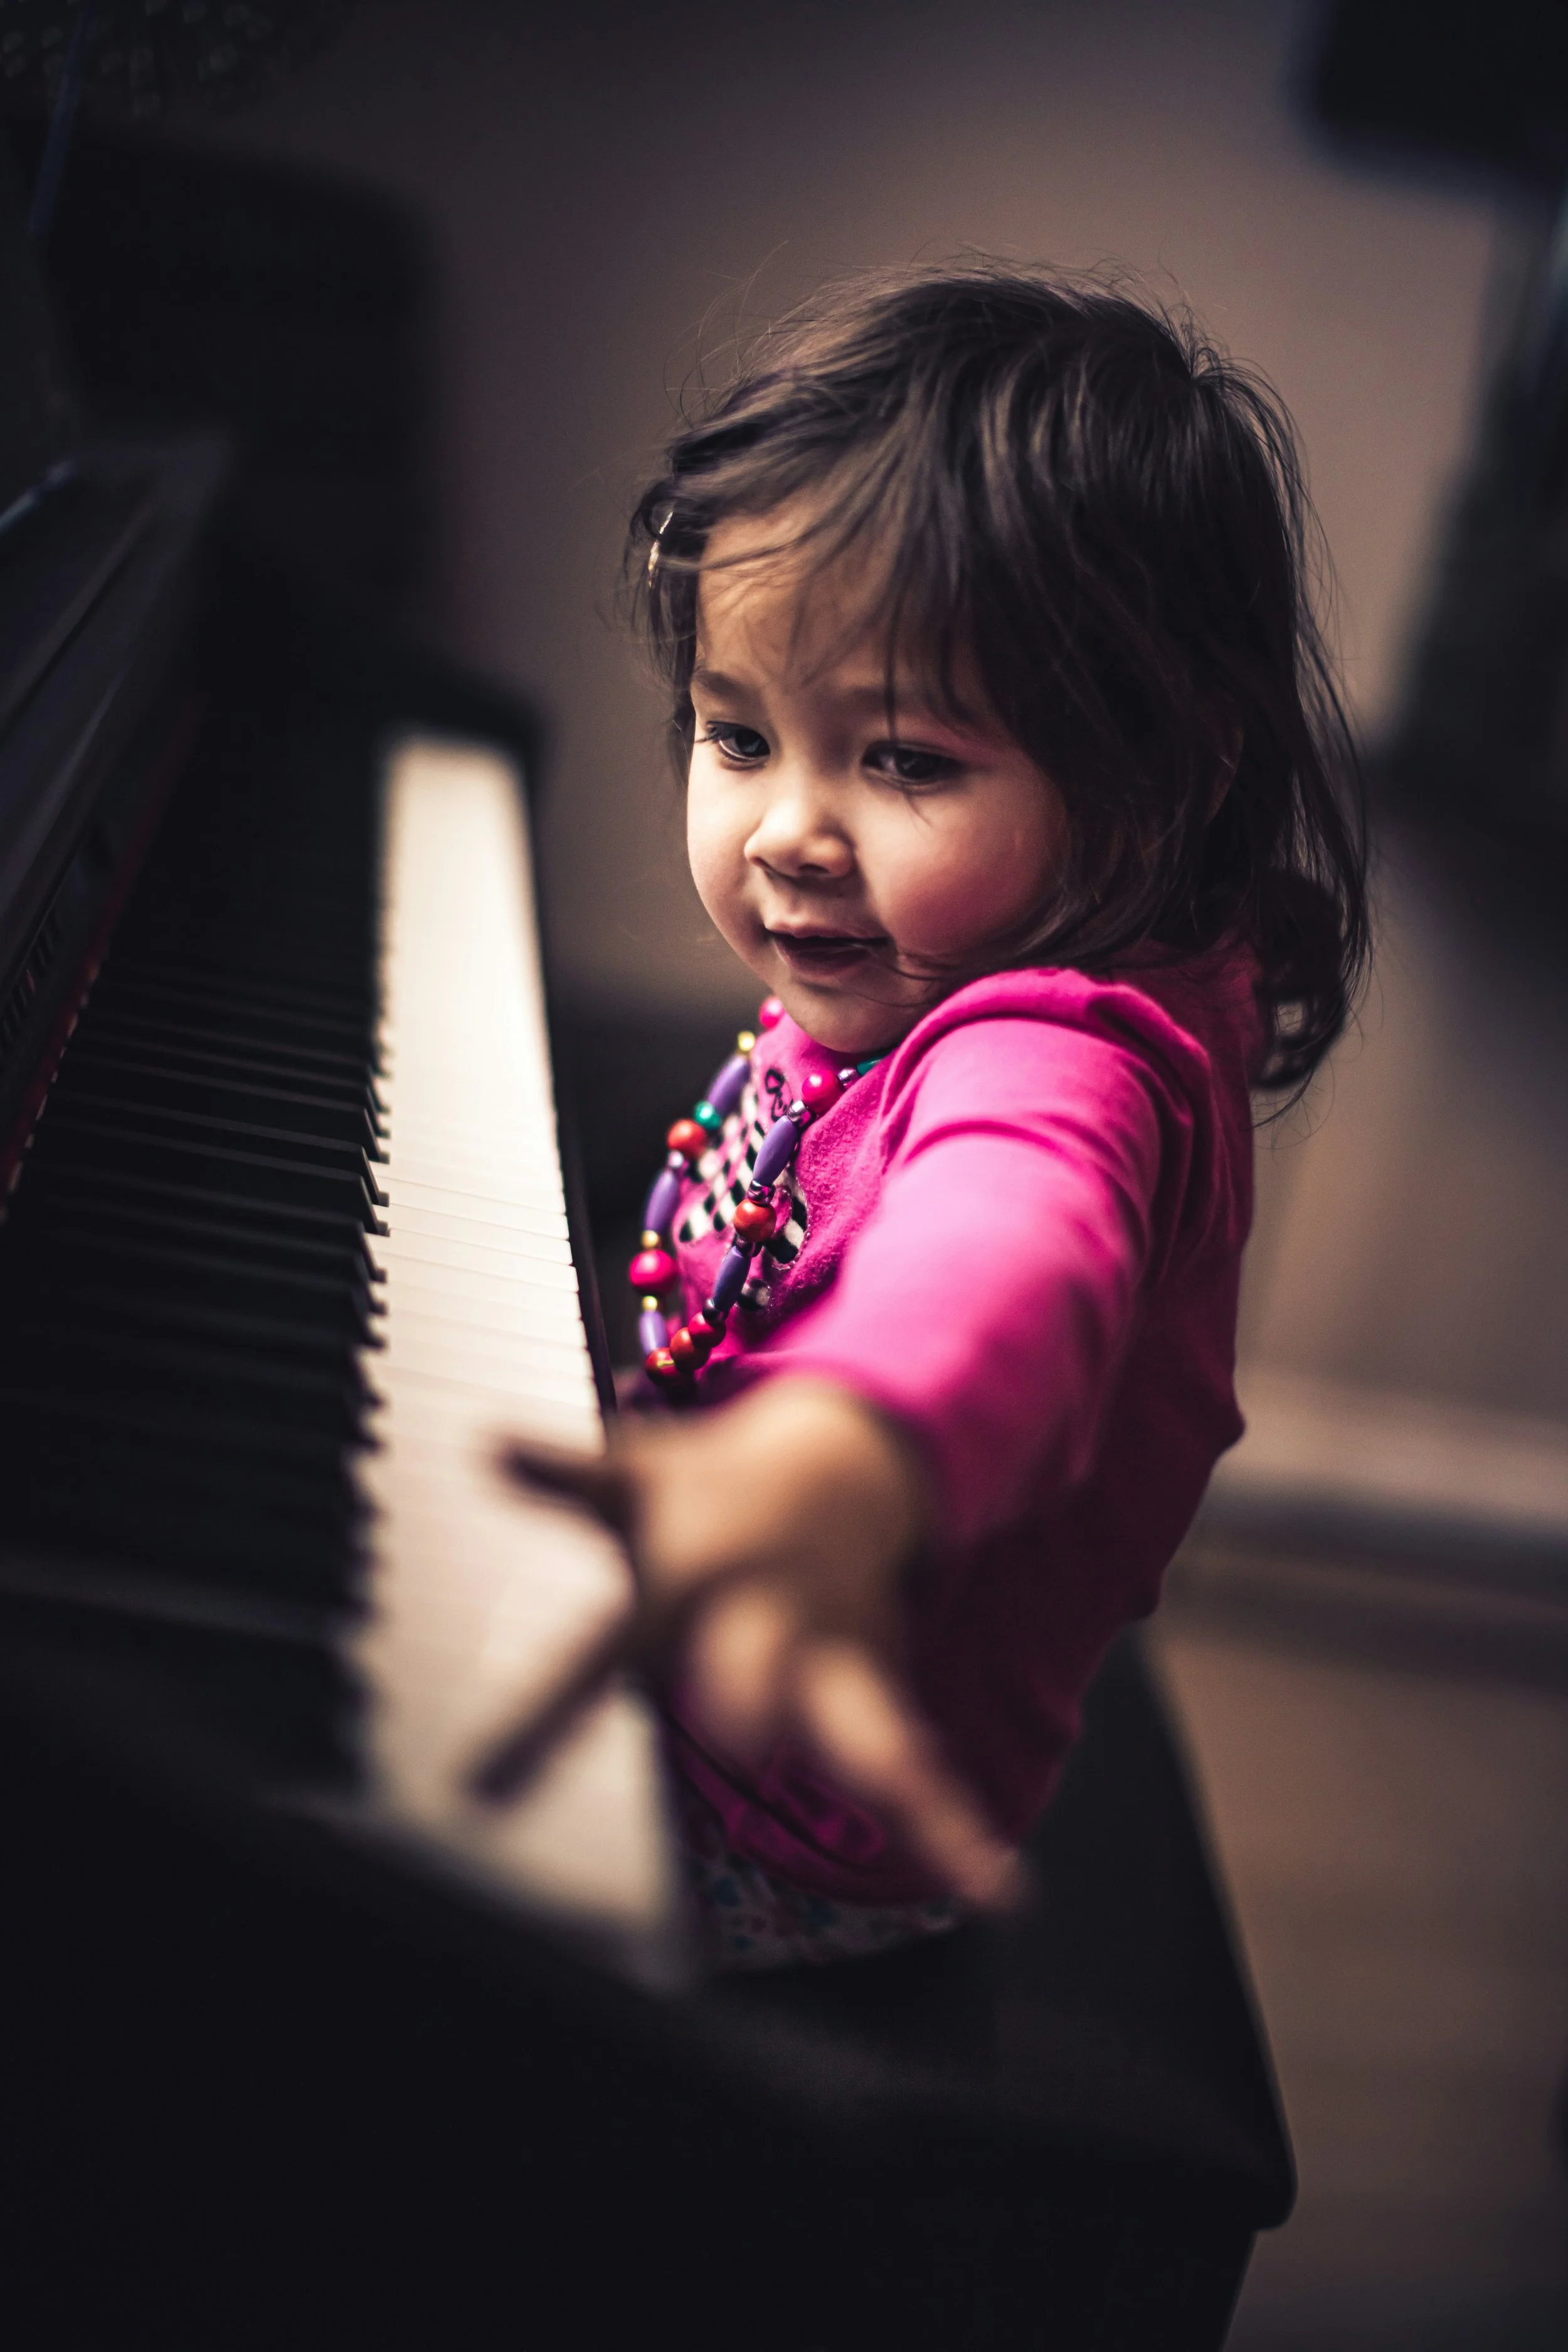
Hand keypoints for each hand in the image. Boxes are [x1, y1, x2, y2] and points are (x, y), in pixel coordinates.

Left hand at [488, 1377, 1020, 1910]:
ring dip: (894, 1777)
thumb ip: (565, 1478)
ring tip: (938, 1839)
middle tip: (740, 1731)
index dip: (539, 1723)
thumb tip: (485, 1446)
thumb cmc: (716, 1483)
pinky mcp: (877, 1681)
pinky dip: (954, 1829)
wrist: (842, 1456)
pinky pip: (915, 1766)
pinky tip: (994, 1895)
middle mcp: (759, 1622)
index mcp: (681, 1582)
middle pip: (751, 1666)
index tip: (485, 1791)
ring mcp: (829, 1655)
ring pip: (861, 1725)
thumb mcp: (636, 1476)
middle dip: (748, 1695)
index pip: (594, 1661)